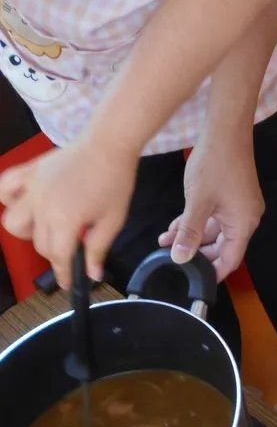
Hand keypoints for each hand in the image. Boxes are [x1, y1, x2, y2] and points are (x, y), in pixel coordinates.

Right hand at [0, 134, 137, 288]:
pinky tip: (23, 203)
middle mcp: (42, 206)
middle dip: (54, 252)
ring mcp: (31, 188)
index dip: (64, 273)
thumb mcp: (113, 219)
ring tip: (46, 226)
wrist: (109, 144)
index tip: (69, 282)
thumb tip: (92, 275)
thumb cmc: (115, 181)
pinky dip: (8, 198)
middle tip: (70, 247)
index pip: (57, 256)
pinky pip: (4, 188)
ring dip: (28, 231)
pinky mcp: (28, 172)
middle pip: (39, 243)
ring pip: (13, 222)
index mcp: (65, 220)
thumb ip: (98, 249)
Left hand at [159, 131, 263, 281]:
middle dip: (196, 253)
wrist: (225, 130)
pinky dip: (197, 221)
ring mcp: (241, 205)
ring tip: (165, 240)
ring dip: (191, 235)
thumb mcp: (197, 203)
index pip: (230, 260)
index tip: (192, 283)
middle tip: (172, 258)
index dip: (212, 273)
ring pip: (215, 230)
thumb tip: (181, 259)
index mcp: (244, 224)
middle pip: (223, 247)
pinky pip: (215, 216)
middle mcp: (246, 217)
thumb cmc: (214, 165)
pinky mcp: (233, 194)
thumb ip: (189, 233)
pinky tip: (174, 225)